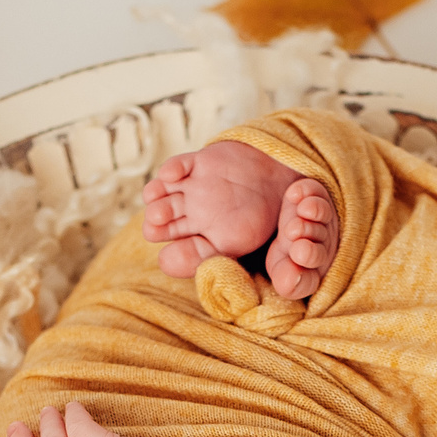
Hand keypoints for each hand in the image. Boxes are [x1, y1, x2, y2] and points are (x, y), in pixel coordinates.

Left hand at [140, 141, 338, 294]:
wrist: (281, 179)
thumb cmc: (262, 217)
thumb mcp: (239, 244)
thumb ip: (213, 259)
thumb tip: (183, 271)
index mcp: (201, 238)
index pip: (177, 249)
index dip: (171, 254)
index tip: (168, 256)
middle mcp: (190, 215)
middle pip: (161, 221)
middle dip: (156, 222)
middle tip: (157, 223)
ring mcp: (192, 189)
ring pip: (161, 194)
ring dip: (155, 197)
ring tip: (156, 199)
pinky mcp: (197, 165)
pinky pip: (177, 166)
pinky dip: (170, 170)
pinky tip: (172, 176)